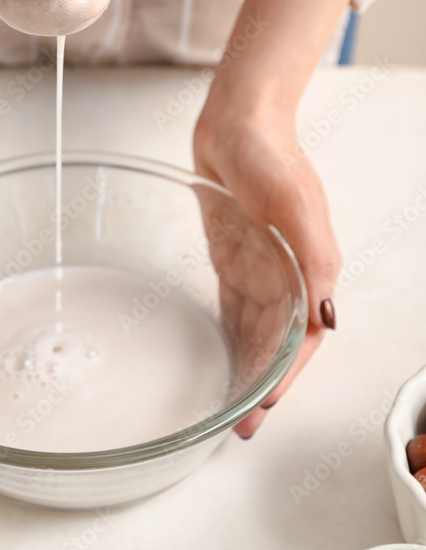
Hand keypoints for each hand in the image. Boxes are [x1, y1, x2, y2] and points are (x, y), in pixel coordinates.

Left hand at [193, 0, 353, 437]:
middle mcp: (287, 275)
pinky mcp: (234, 256)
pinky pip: (235, 307)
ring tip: (231, 406)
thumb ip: (313, 260)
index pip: (302, 341)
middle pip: (280, 345)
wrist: (238, 122)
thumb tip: (327, 320)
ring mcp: (261, 267)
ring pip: (257, 332)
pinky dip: (231, 336)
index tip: (262, 411)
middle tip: (241, 427)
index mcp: (310, 270)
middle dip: (264, 386)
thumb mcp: (294, 205)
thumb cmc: (271, 157)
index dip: (285, 378)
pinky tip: (221, 356)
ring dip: (248, 368)